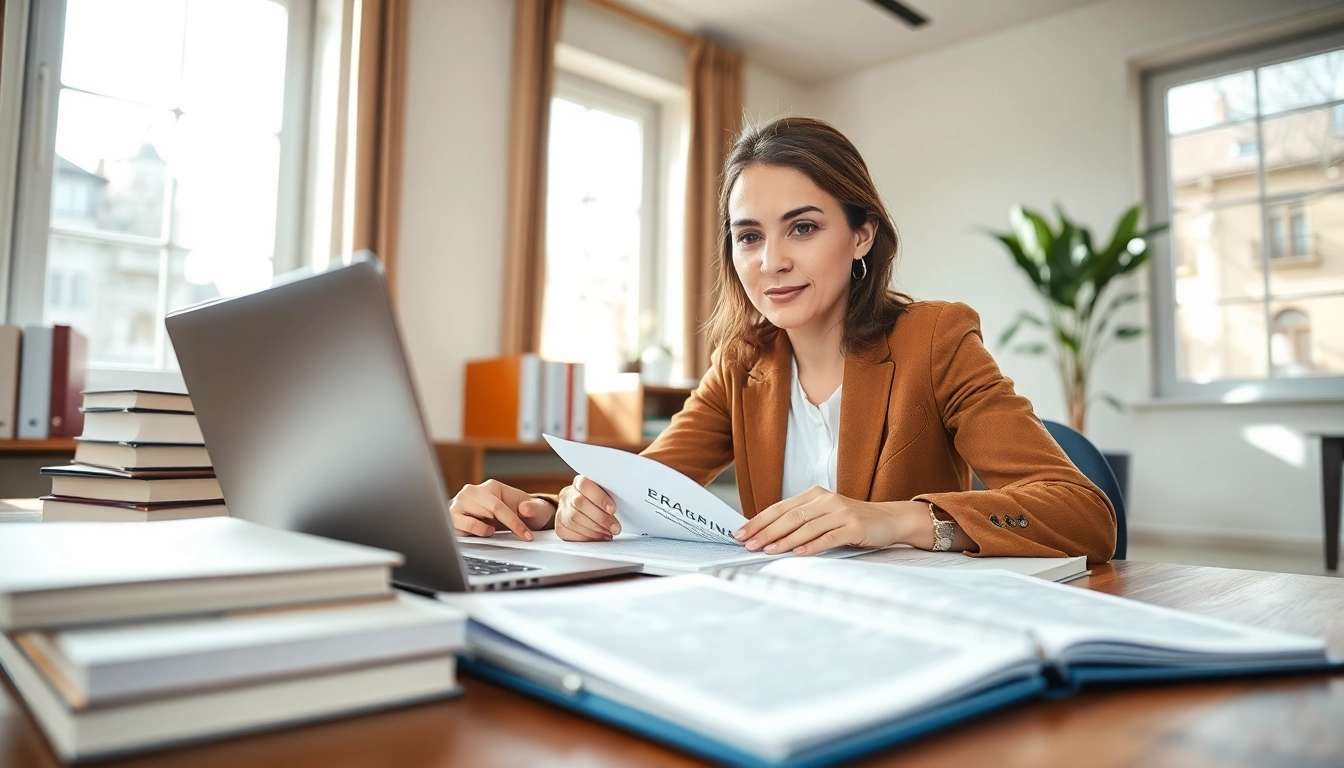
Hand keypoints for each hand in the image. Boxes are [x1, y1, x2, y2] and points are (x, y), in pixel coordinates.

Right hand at [449, 479, 553, 539]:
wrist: (509, 518)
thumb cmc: (519, 512)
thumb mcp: (533, 509)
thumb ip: (534, 508)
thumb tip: (525, 509)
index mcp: (491, 487)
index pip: (499, 506)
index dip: (514, 524)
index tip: (526, 536)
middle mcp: (473, 493)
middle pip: (485, 512)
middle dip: (501, 527)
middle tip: (516, 537)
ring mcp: (460, 504)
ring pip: (468, 522)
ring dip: (482, 530)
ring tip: (492, 530)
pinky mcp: (452, 517)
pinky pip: (457, 528)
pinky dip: (470, 533)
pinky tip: (480, 532)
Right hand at [555, 474, 620, 541]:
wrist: (576, 508)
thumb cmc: (595, 501)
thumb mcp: (602, 493)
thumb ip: (609, 495)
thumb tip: (627, 503)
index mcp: (579, 483)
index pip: (586, 486)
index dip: (600, 498)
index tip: (612, 509)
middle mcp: (567, 496)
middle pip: (580, 504)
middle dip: (601, 518)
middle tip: (615, 527)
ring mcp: (562, 511)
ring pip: (575, 520)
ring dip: (595, 530)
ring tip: (609, 533)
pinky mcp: (560, 527)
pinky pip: (570, 533)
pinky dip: (586, 537)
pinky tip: (598, 537)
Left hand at [732, 487, 923, 555]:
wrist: (890, 519)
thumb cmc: (852, 521)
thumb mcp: (825, 515)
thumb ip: (801, 521)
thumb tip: (767, 537)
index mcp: (814, 495)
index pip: (780, 508)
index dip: (758, 521)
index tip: (741, 533)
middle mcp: (826, 500)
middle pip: (789, 516)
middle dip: (765, 531)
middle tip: (749, 544)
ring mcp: (841, 512)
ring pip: (806, 526)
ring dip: (784, 541)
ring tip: (767, 551)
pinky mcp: (854, 526)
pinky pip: (828, 537)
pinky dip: (811, 546)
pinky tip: (798, 553)